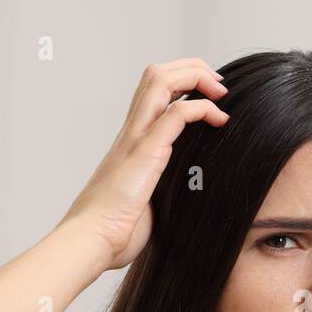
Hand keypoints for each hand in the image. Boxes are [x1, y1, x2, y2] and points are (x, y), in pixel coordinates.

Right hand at [58, 58, 229, 270]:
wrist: (90, 242)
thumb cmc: (114, 231)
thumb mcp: (146, 202)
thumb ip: (161, 190)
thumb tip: (184, 199)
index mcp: (132, 142)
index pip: (153, 92)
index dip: (182, 82)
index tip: (211, 97)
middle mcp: (132, 133)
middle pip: (156, 74)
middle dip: (192, 68)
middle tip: (218, 86)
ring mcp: (136, 140)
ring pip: (161, 81)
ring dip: (196, 76)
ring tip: (220, 93)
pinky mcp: (146, 153)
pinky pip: (176, 113)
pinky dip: (202, 107)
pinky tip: (219, 120)